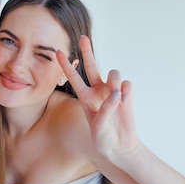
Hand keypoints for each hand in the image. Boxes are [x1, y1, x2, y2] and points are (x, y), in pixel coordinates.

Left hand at [56, 35, 138, 159]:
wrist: (120, 146)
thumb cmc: (103, 139)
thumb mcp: (98, 128)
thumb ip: (105, 110)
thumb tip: (116, 93)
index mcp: (85, 98)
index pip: (73, 78)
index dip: (65, 65)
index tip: (57, 52)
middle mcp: (98, 91)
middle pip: (92, 65)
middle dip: (87, 51)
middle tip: (82, 37)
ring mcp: (112, 91)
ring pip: (113, 73)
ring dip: (115, 81)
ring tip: (118, 97)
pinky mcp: (126, 95)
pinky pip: (127, 84)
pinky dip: (127, 91)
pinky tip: (125, 102)